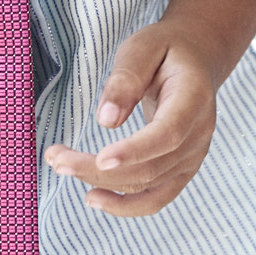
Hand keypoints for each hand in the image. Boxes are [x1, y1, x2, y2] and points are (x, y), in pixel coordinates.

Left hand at [43, 20, 217, 217]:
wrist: (195, 60)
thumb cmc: (164, 50)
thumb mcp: (143, 48)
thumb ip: (126, 79)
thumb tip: (106, 120)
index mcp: (194, 99)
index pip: (168, 133)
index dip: (135, 150)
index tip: (100, 158)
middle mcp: (199, 135)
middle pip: (151, 166)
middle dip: (99, 169)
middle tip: (56, 158)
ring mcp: (193, 157)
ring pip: (148, 185)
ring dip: (102, 183)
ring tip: (62, 167)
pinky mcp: (181, 170)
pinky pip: (156, 198)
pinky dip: (125, 206)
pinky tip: (93, 198)